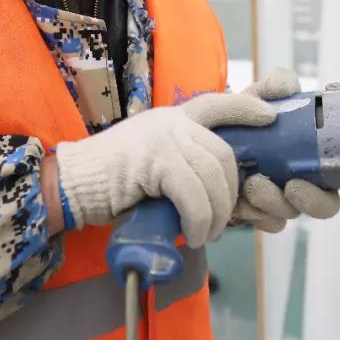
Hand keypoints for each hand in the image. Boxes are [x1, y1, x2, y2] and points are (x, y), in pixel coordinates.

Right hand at [54, 92, 275, 247]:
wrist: (69, 185)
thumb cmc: (109, 182)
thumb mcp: (151, 162)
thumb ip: (181, 163)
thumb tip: (216, 191)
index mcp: (171, 118)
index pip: (218, 104)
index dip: (247, 108)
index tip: (270, 117)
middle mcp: (171, 122)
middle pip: (223, 155)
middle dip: (229, 195)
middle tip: (219, 224)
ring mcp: (163, 137)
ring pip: (213, 177)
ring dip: (215, 215)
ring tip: (204, 234)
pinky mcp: (155, 159)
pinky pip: (193, 195)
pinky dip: (198, 221)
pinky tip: (191, 235)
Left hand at [233, 69, 339, 232]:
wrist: (205, 136)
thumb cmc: (243, 116)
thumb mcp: (259, 95)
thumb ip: (276, 85)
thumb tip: (289, 89)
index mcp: (320, 154)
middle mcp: (308, 181)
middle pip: (328, 205)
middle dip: (314, 201)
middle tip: (292, 185)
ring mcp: (284, 201)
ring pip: (293, 215)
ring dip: (276, 203)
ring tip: (253, 184)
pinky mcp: (260, 215)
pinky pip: (267, 224)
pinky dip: (257, 215)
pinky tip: (241, 202)